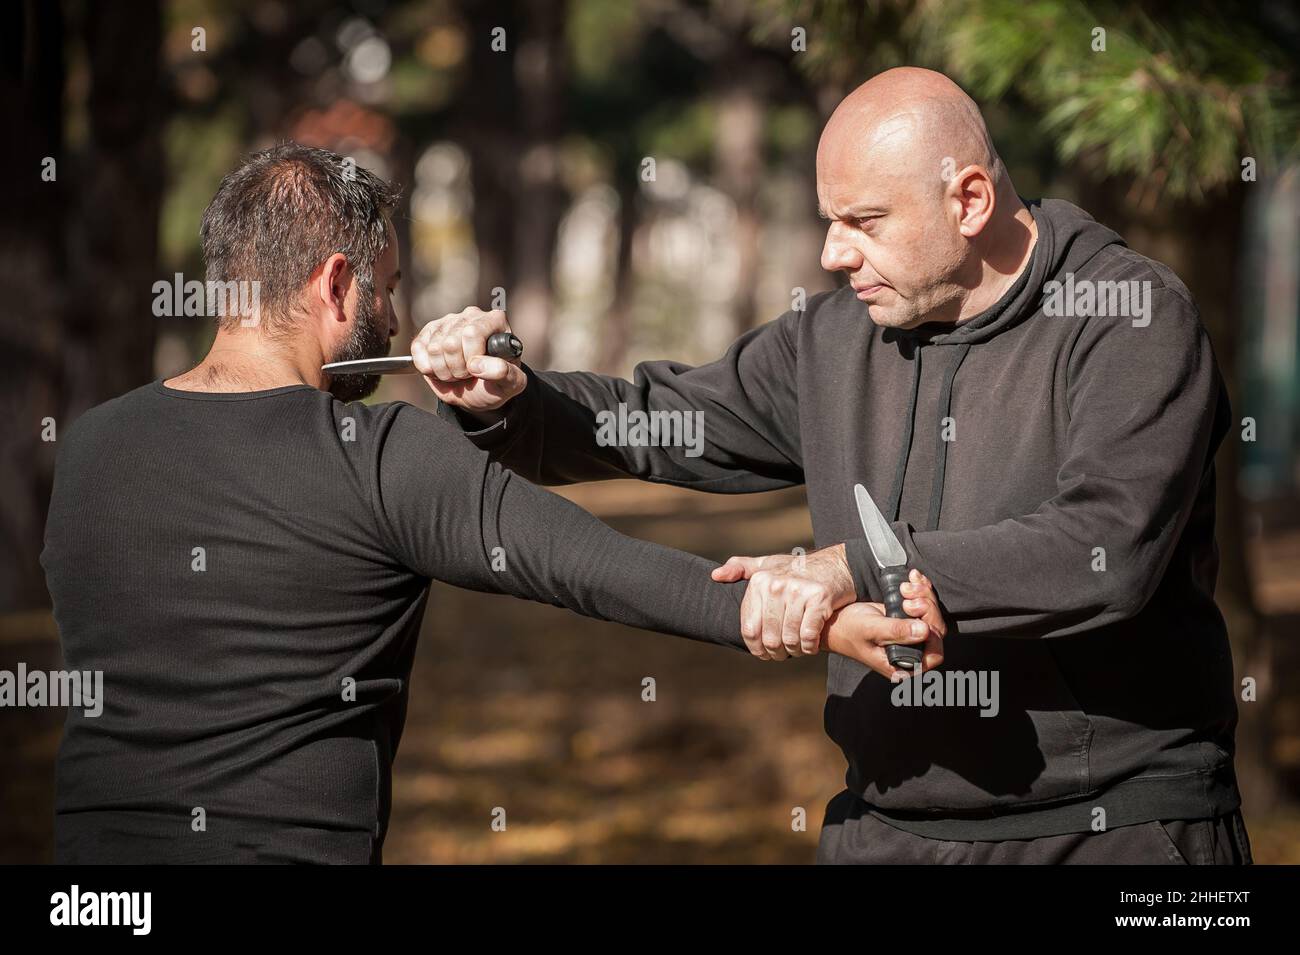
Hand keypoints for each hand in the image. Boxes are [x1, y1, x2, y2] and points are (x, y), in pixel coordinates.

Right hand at [411, 307, 525, 412]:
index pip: (471, 333)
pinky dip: (427, 367)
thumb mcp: (511, 385)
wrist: (476, 392)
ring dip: (444, 370)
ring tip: (456, 372)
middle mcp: (471, 315)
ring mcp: (448, 322)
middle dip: (457, 369)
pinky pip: (418, 349)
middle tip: (467, 374)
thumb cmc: (496, 384)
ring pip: (434, 348)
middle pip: (450, 343)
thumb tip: (478, 365)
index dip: (471, 359)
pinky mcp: (429, 332)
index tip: (478, 370)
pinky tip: (441, 368)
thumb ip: (506, 374)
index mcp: (495, 321)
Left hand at [712, 545, 856, 659]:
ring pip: (789, 639)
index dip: (756, 648)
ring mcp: (798, 591)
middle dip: (777, 653)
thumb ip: (741, 569)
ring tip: (797, 649)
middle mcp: (776, 585)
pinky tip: (811, 645)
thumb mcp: (767, 565)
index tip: (764, 652)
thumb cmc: (798, 570)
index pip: (749, 629)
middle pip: (769, 638)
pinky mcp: (819, 598)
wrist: (837, 565)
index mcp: (759, 581)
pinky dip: (809, 646)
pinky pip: (808, 635)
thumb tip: (715, 575)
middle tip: (784, 653)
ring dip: (794, 651)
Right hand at [822, 570, 945, 678]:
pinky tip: (912, 578)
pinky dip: (921, 588)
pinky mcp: (908, 618)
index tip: (912, 610)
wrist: (836, 620)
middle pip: (936, 630)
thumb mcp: (871, 629)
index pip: (934, 653)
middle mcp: (911, 652)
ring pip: (933, 615)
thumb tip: (924, 631)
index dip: (931, 631)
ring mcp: (911, 634)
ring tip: (905, 587)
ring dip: (923, 595)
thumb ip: (896, 631)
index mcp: (903, 664)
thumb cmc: (849, 630)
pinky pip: (925, 603)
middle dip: (926, 607)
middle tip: (907, 597)